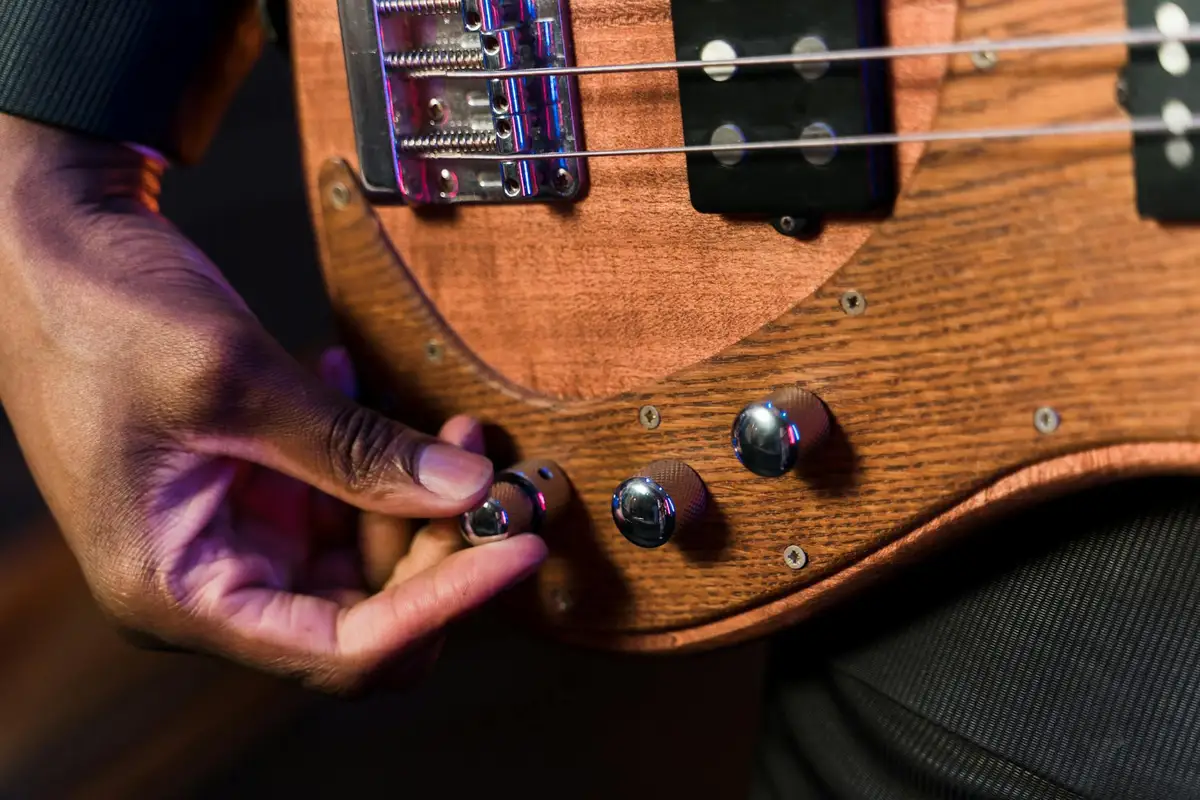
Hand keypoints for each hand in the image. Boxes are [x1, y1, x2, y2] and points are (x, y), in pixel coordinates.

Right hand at [0, 115, 546, 691]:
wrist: (46, 252)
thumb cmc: (98, 315)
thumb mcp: (233, 382)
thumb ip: (353, 448)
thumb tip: (465, 489)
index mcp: (177, 591)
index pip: (340, 647)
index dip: (441, 607)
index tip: (517, 552)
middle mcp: (207, 583)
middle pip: (362, 611)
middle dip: (437, 547)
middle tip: (487, 466)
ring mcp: (232, 539)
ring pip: (364, 560)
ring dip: (416, 496)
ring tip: (444, 422)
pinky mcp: (250, 494)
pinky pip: (340, 505)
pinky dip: (373, 460)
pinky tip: (362, 390)